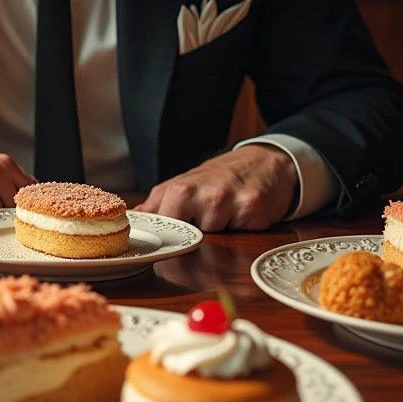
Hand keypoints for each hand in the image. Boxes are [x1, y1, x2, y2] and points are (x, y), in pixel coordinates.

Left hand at [134, 145, 297, 231]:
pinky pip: (242, 234)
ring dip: (221, 231)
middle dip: (196, 233)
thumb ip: (160, 201)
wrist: (265, 162)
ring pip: (216, 238)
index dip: (167, 236)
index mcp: (182, 189)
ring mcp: (231, 202)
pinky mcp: (254, 210)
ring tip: (228, 212)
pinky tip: (243, 213)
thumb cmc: (222, 175)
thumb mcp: (186, 183)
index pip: (163, 227)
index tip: (170, 238)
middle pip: (189, 237)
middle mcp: (206, 194)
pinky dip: (242, 228)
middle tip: (207, 216)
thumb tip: (137, 216)